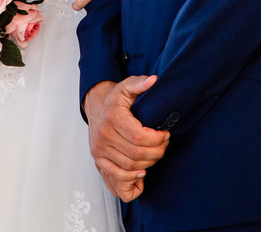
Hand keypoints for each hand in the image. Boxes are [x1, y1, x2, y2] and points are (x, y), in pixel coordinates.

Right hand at [83, 75, 169, 200]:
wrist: (95, 106)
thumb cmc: (114, 99)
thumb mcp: (127, 86)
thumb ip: (140, 83)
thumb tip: (154, 80)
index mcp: (112, 118)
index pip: (139, 136)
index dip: (157, 139)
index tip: (165, 134)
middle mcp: (104, 135)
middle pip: (136, 154)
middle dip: (156, 152)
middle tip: (164, 145)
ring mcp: (99, 149)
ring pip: (129, 167)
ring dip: (148, 164)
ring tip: (156, 154)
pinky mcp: (98, 159)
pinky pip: (115, 176)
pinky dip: (130, 179)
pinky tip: (142, 173)